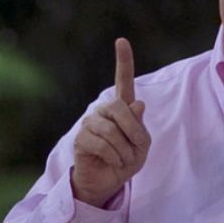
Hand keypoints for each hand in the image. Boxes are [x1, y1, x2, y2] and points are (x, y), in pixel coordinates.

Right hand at [71, 38, 151, 206]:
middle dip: (133, 130)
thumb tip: (138, 103)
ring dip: (124, 149)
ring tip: (124, 159)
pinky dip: (114, 156)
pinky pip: (101, 144)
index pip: (123, 80)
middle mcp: (104, 110)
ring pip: (110, 130)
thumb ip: (140, 126)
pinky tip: (113, 162)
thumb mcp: (142, 145)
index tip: (121, 41)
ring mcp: (90, 122)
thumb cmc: (127, 160)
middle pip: (119, 108)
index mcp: (122, 107)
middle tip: (136, 149)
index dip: (123, 61)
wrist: (108, 182)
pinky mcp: (81, 138)